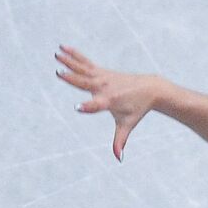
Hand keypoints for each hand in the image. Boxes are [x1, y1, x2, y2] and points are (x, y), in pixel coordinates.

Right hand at [54, 45, 162, 161]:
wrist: (150, 88)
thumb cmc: (137, 109)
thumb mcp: (127, 125)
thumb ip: (120, 141)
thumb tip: (119, 159)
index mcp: (110, 101)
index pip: (97, 105)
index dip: (88, 107)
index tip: (78, 107)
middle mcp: (105, 87)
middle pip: (85, 82)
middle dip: (72, 78)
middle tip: (58, 72)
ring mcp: (103, 77)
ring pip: (83, 68)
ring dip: (69, 61)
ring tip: (57, 54)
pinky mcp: (102, 71)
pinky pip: (85, 62)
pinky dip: (75, 55)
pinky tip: (63, 48)